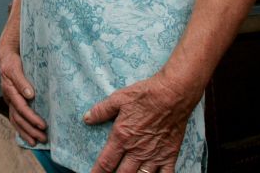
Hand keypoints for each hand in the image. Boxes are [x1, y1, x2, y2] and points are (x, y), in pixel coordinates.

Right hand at [0, 45, 46, 145]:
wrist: (5, 57)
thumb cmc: (12, 61)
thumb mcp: (16, 67)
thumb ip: (22, 81)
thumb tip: (30, 95)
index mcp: (9, 90)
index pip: (21, 108)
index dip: (32, 117)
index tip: (43, 125)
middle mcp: (9, 98)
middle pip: (19, 118)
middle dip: (31, 129)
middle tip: (43, 137)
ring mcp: (10, 101)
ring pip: (16, 121)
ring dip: (26, 132)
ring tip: (37, 142)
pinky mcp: (13, 102)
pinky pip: (15, 119)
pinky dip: (21, 129)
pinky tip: (28, 136)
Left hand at [84, 76, 199, 172]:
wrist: (173, 94)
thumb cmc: (146, 95)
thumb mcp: (118, 98)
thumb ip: (101, 110)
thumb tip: (87, 119)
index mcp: (122, 137)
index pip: (106, 163)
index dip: (97, 172)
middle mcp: (137, 150)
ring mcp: (154, 155)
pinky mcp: (169, 155)